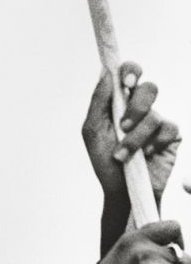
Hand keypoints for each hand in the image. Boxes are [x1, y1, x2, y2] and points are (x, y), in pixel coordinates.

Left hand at [81, 61, 180, 202]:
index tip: (126, 83)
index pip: (129, 74)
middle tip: (122, 126)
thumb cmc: (105, 161)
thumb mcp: (94, 131)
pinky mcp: (171, 137)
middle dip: (135, 107)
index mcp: (120, 101)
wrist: (121, 192)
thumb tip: (106, 73)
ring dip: (135, 137)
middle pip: (148, 88)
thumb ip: (98, 101)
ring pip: (153, 115)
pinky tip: (146, 155)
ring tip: (124, 154)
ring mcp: (157, 122)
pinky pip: (168, 129)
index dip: (130, 71)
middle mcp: (140, 108)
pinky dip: (153, 143)